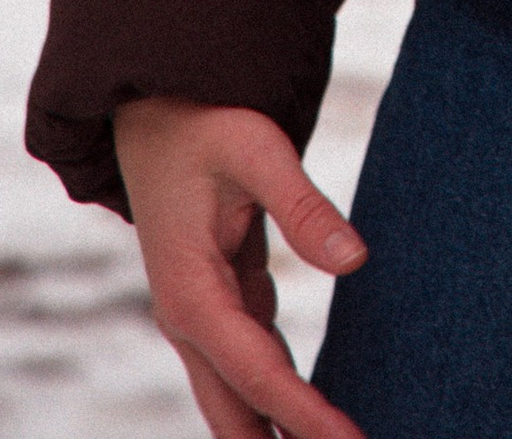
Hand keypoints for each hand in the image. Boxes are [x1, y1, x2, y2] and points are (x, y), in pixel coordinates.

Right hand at [113, 98, 367, 438]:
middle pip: (237, 407)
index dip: (303, 414)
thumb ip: (303, 206)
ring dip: (278, 430)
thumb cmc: (205, 119)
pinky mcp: (218, 300)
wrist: (154, 105)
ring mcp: (199, 313)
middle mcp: (187, 316)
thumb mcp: (256, 147)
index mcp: (191, 291)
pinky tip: (309, 419)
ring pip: (239, 394)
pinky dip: (278, 394)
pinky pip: (251, 362)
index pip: (257, 372)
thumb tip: (357, 260)